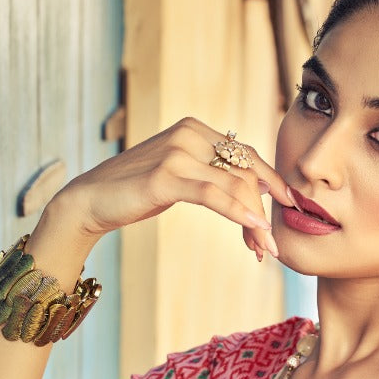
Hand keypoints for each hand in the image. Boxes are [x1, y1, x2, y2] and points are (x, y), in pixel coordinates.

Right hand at [50, 117, 290, 258]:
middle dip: (264, 208)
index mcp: (195, 129)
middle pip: (246, 170)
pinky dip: (238, 213)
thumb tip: (251, 193)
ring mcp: (178, 153)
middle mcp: (189, 133)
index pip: (246, 155)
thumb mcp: (179, 177)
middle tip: (271, 244)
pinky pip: (214, 195)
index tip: (288, 208)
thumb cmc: (134, 192)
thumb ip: (210, 175)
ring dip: (254, 220)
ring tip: (263, 249)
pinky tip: (253, 230)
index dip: (270, 184)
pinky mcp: (166, 177)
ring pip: (235, 185)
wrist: (90, 201)